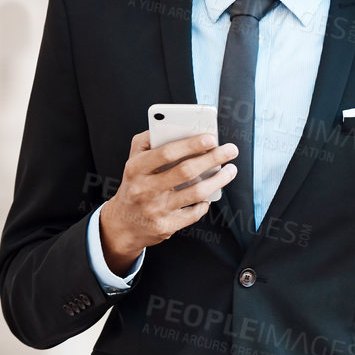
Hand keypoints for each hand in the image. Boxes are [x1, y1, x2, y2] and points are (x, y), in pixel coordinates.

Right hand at [98, 131, 238, 272]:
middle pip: (186, 171)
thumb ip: (147, 142)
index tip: (212, 138)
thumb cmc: (134, 185)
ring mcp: (156, 209)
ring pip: (195, 193)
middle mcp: (145, 189)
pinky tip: (209, 196)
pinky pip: (194, 213)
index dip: (191, 145)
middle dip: (213, 159)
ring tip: (230, 170)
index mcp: (136, 168)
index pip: (166, 153)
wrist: (123, 224)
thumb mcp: (132, 161)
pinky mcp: (166, 226)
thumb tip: (173, 127)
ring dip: (218, 180)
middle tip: (231, 150)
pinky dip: (205, 203)